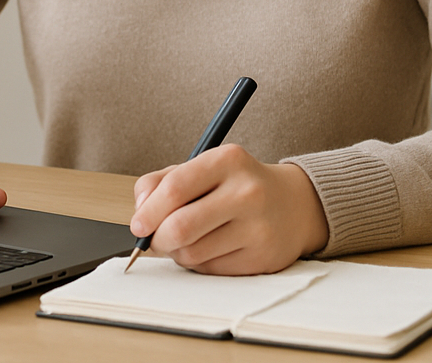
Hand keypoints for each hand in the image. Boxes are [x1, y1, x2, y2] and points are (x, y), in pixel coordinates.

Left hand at [130, 144, 328, 274]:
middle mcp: (247, 192)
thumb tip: (140, 212)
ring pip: (192, 253)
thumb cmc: (237, 185)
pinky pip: (211, 270)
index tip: (138, 224)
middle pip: (180, 227)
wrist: (294, 205)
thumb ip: (162, 182)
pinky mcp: (262, 258)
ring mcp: (258, 228)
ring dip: (178, 252)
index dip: (148, 212)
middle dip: (158, 239)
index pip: (174, 189)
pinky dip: (200, 263)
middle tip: (155, 239)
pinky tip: (211, 248)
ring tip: (188, 239)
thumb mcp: (204, 168)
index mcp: (228, 161)